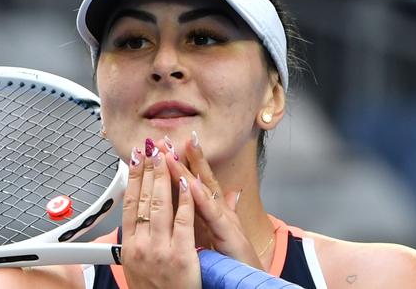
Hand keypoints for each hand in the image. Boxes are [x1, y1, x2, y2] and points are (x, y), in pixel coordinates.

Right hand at [121, 139, 200, 288]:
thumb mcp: (137, 267)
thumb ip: (138, 241)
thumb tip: (135, 223)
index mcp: (130, 247)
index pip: (129, 204)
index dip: (133, 179)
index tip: (135, 159)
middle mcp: (141, 246)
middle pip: (143, 199)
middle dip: (148, 170)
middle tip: (151, 148)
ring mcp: (160, 250)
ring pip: (160, 205)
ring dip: (164, 176)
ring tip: (166, 155)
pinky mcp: (180, 256)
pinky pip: (183, 221)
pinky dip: (184, 200)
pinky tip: (186, 182)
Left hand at [166, 133, 262, 268]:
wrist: (250, 281)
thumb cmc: (236, 260)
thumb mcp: (224, 234)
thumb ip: (220, 213)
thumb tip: (231, 194)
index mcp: (214, 211)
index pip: (197, 181)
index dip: (184, 162)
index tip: (169, 144)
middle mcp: (220, 211)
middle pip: (198, 180)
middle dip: (182, 158)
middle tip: (165, 139)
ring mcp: (226, 221)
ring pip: (203, 192)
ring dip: (187, 170)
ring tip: (172, 152)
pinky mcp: (229, 235)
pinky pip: (212, 215)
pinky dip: (201, 199)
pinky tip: (191, 184)